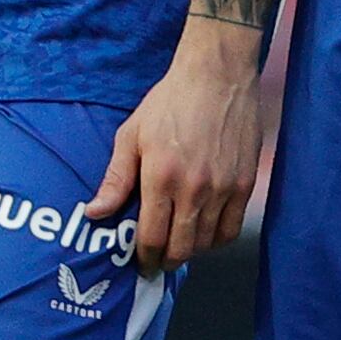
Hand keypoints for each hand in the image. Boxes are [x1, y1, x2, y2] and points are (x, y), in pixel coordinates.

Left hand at [85, 23, 269, 269]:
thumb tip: (95, 213)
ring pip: (207, 242)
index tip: (140, 263)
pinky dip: (217, 238)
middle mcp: (194, 188)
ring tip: (180, 246)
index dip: (144, 258)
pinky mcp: (245, 183)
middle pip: (181, 248)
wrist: (217, 76)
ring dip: (191, 250)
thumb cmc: (170, 102)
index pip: (152, 238)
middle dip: (166, 261)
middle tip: (158, 261)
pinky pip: (231, 228)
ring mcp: (223, 188)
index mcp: (161, 177)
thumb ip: (115, 179)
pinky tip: (204, 232)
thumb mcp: (131, 135)